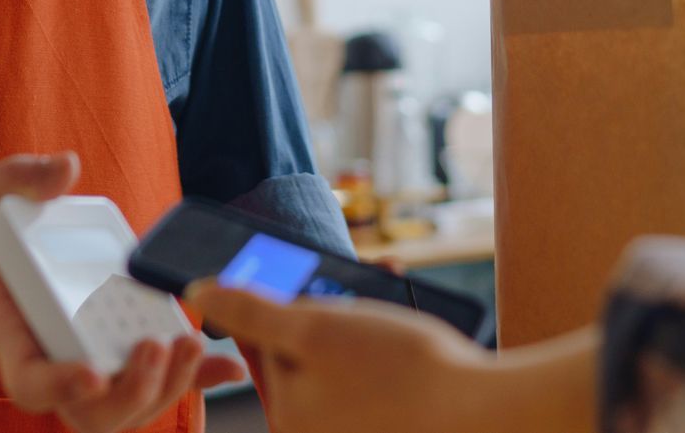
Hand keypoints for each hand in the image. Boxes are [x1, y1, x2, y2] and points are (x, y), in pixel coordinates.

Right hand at [0, 154, 246, 432]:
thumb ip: (23, 180)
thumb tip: (66, 168)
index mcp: (15, 330)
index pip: (30, 381)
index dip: (60, 387)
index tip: (92, 375)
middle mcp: (56, 354)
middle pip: (91, 411)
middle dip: (129, 390)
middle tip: (154, 348)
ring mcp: (94, 352)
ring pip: (129, 403)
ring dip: (166, 384)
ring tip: (192, 345)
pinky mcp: (126, 339)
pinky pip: (161, 371)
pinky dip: (197, 376)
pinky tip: (230, 365)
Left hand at [187, 283, 598, 432]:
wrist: (485, 408)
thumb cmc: (401, 370)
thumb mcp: (315, 328)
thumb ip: (252, 311)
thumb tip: (198, 293)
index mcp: (289, 418)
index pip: (260, 344)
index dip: (278, 298)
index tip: (288, 267)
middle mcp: (317, 430)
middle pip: (304, 347)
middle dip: (328, 303)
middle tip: (356, 278)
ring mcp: (353, 425)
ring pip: (341, 349)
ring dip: (359, 310)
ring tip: (385, 284)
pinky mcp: (386, 418)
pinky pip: (370, 368)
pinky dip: (385, 335)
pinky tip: (403, 315)